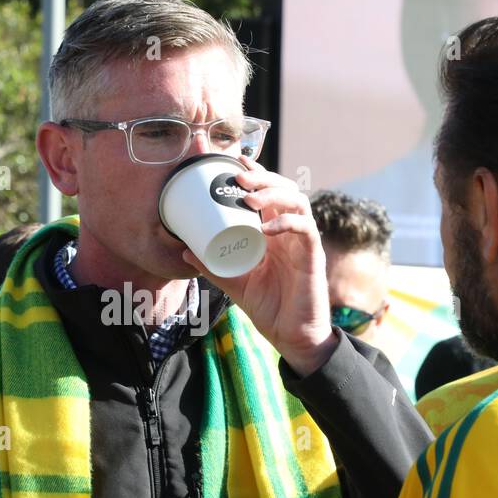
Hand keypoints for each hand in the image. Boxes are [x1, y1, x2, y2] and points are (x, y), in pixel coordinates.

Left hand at [183, 156, 337, 375]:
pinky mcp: (313, 257)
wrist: (291, 337)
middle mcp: (290, 231)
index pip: (269, 193)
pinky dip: (287, 223)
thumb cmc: (268, 307)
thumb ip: (212, 266)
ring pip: (298, 201)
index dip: (256, 174)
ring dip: (274, 194)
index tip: (235, 160)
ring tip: (250, 198)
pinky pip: (305, 230)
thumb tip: (183, 249)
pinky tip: (268, 228)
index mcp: (274, 232)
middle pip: (285, 188)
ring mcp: (303, 242)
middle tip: (238, 176)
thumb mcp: (234, 283)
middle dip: (263, 177)